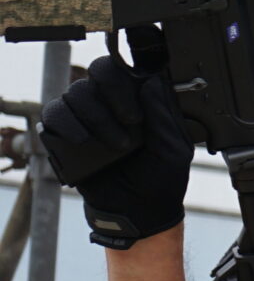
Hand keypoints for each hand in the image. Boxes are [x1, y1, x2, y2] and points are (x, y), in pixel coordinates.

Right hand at [39, 52, 193, 249]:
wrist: (139, 210)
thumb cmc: (161, 178)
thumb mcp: (175, 148)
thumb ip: (166, 115)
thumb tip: (152, 81)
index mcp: (137, 101)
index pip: (122, 70)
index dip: (125, 79)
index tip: (140, 109)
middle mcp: (108, 103)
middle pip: (96, 73)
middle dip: (112, 93)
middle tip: (130, 121)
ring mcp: (85, 117)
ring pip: (75, 93)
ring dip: (96, 117)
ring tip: (117, 146)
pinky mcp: (64, 134)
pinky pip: (52, 115)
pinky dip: (66, 124)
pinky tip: (84, 141)